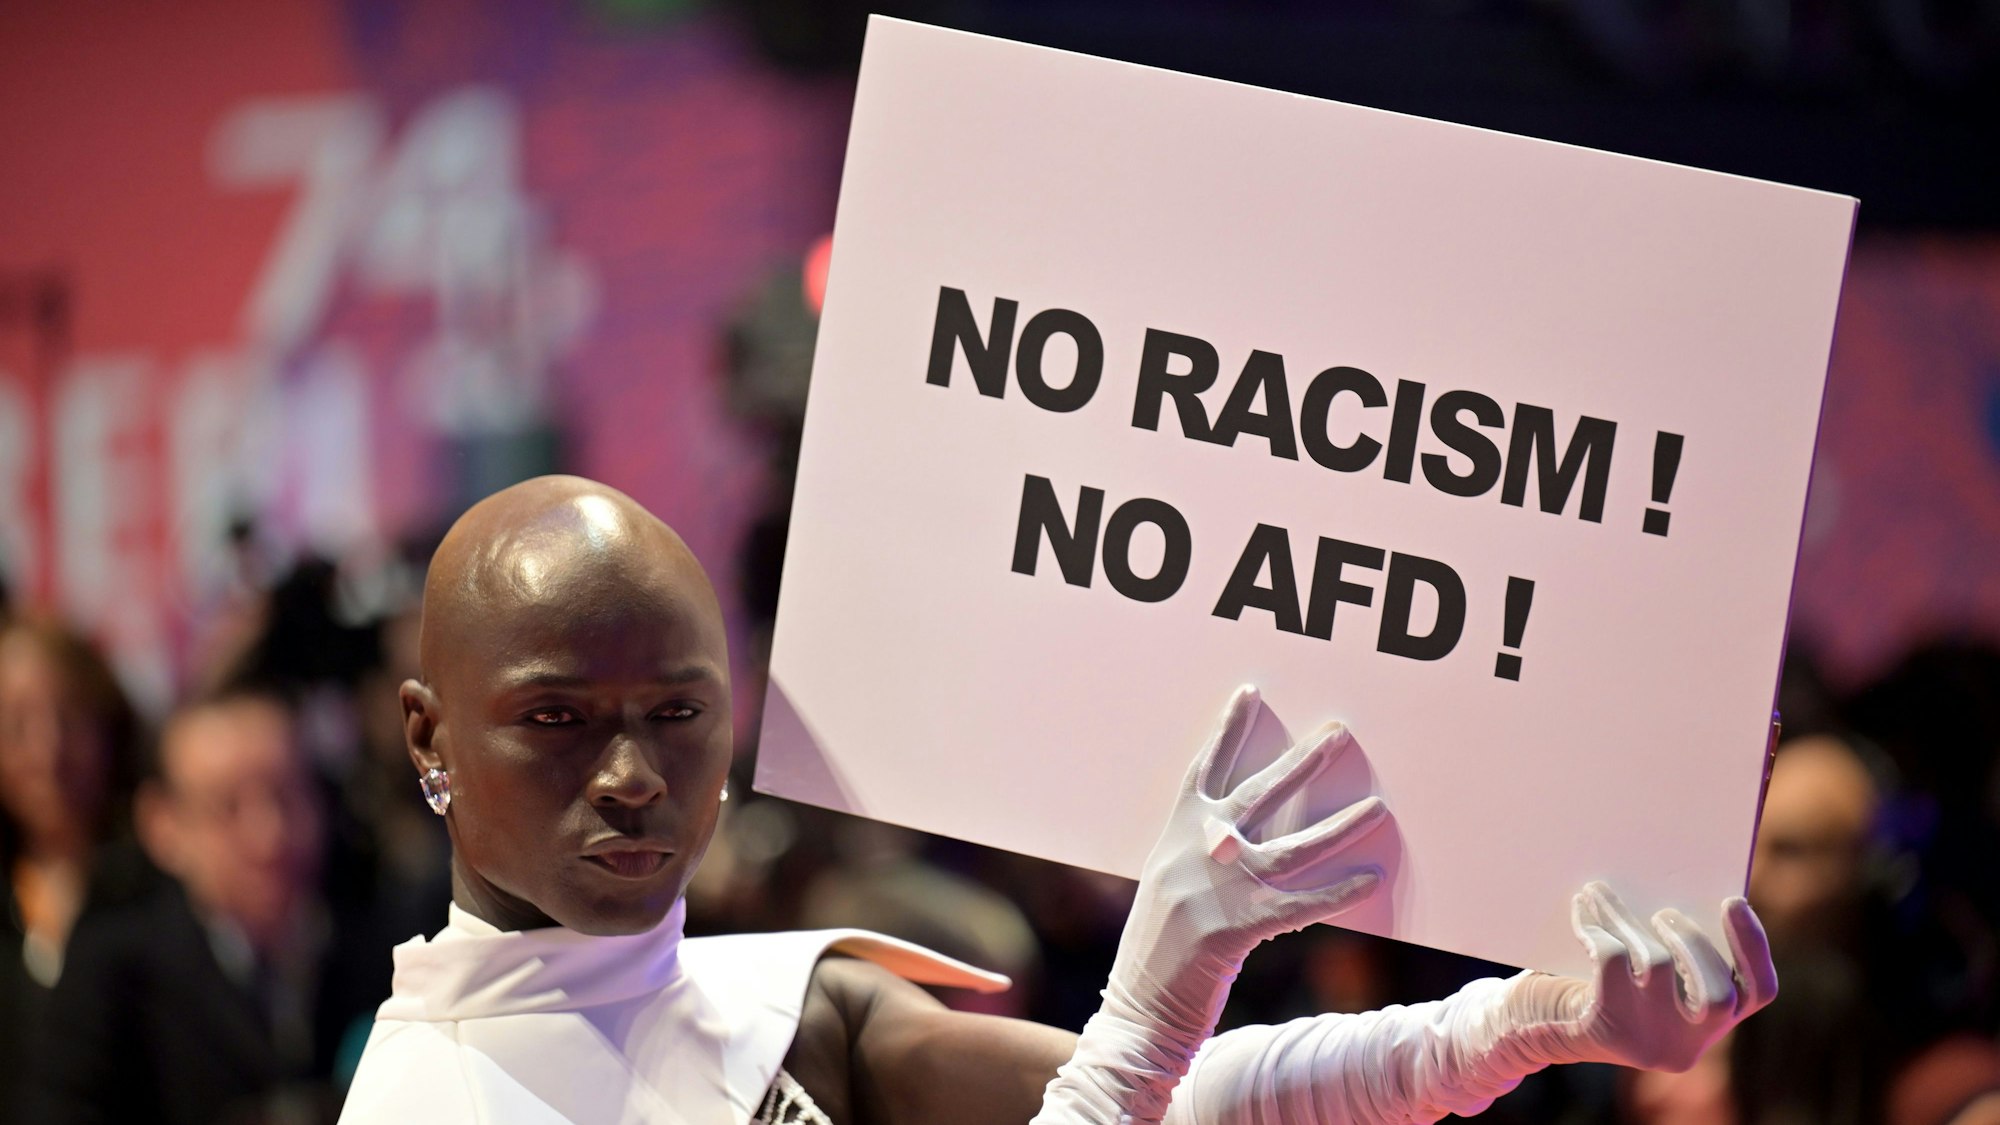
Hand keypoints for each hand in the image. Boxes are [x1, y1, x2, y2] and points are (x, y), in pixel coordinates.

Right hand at [1118, 683, 1390, 1039]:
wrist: (1137, 1011)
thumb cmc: (1155, 955)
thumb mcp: (1166, 890)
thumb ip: (1196, 857)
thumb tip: (1233, 836)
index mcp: (1173, 838)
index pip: (1203, 772)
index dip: (1226, 731)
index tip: (1250, 693)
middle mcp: (1195, 853)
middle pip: (1257, 794)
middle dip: (1301, 762)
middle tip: (1338, 733)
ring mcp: (1216, 888)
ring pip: (1291, 849)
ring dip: (1338, 827)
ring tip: (1376, 808)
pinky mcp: (1236, 927)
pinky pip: (1300, 905)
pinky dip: (1337, 894)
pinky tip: (1369, 880)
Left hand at [1498, 881, 1778, 1071]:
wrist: (1531, 1025)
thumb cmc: (1596, 987)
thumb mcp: (1645, 974)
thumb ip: (1673, 947)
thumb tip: (1677, 886)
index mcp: (1710, 1026)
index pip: (1758, 992)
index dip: (1753, 945)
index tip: (1733, 899)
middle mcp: (1688, 1043)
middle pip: (1717, 994)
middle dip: (1693, 942)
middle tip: (1664, 913)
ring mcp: (1649, 1041)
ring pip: (1657, 967)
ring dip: (1627, 919)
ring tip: (1602, 893)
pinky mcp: (1608, 1028)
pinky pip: (1611, 961)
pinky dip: (1595, 927)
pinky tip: (1581, 910)